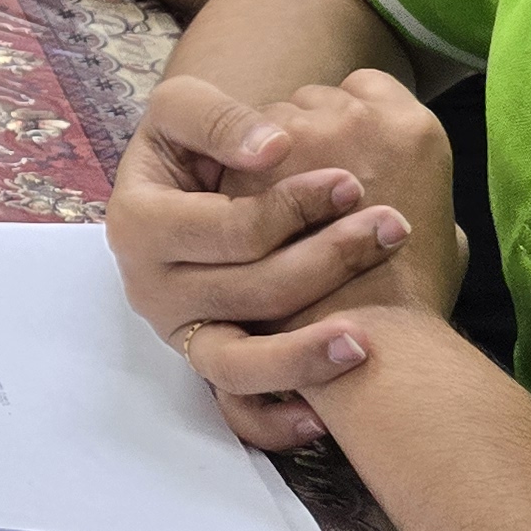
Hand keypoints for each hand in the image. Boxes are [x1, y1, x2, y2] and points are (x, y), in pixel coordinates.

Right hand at [108, 71, 453, 448]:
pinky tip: (323, 414)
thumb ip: (219, 118)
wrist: (189, 191)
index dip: (290, 207)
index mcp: (139, 224)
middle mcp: (152, 289)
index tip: (352, 183)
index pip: (225, 227)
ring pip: (238, 365)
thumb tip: (274, 147)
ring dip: (305, 355)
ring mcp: (182, 334)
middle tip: (391, 228)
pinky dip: (277, 421)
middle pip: (247, 292)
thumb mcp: (182, 110)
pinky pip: (237, 413)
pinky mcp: (208, 366)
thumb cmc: (190, 146)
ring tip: (367, 341)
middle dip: (327, 261)